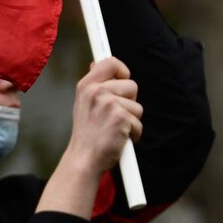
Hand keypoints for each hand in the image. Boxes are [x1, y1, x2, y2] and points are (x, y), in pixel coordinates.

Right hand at [62, 58, 141, 176]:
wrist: (83, 160)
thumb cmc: (87, 134)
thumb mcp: (84, 104)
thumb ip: (94, 84)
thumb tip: (96, 62)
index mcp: (86, 86)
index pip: (110, 62)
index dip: (122, 70)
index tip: (123, 79)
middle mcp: (96, 91)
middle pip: (132, 85)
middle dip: (129, 102)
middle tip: (113, 117)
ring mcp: (109, 104)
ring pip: (138, 106)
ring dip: (131, 120)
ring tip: (114, 130)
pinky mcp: (121, 118)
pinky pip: (139, 123)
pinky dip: (133, 134)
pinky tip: (118, 139)